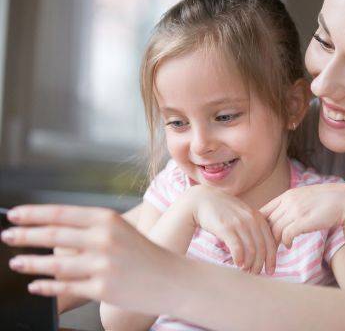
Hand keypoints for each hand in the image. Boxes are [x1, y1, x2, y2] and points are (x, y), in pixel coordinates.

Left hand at [0, 205, 182, 315]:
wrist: (171, 279)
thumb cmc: (145, 254)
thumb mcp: (121, 231)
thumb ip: (90, 229)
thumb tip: (51, 231)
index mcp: (108, 220)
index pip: (61, 213)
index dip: (32, 214)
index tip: (13, 215)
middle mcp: (104, 239)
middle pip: (53, 235)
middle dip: (24, 235)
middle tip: (7, 236)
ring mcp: (103, 265)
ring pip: (54, 264)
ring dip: (29, 262)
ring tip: (15, 262)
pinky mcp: (102, 288)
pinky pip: (65, 287)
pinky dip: (46, 286)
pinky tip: (36, 285)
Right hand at [183, 184, 276, 274]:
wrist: (202, 200)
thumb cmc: (223, 210)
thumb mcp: (242, 214)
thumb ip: (253, 226)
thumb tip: (261, 248)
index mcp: (258, 217)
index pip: (270, 241)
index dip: (272, 258)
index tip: (270, 271)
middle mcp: (251, 220)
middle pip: (262, 248)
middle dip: (260, 264)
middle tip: (256, 274)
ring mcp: (239, 223)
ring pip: (251, 250)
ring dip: (249, 264)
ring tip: (246, 271)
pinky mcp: (226, 228)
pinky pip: (237, 248)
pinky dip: (239, 259)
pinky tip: (237, 265)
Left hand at [260, 183, 344, 247]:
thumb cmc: (326, 202)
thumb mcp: (304, 198)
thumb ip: (292, 205)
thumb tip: (281, 219)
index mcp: (287, 195)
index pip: (264, 210)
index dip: (260, 225)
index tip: (261, 236)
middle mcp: (288, 201)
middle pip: (266, 222)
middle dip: (265, 237)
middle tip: (266, 248)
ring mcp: (295, 211)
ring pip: (274, 230)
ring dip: (275, 242)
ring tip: (278, 249)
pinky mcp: (303, 221)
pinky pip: (286, 235)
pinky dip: (285, 242)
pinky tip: (289, 246)